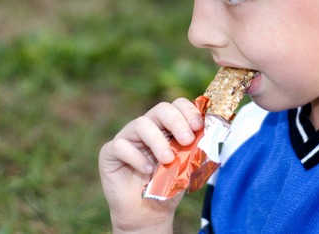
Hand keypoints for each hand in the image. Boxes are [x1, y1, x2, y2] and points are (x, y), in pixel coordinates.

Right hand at [99, 98, 203, 232]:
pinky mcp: (110, 152)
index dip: (188, 111)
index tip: (198, 126)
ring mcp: (127, 137)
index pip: (177, 105)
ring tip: (168, 160)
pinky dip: (136, 157)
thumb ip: (194, 149)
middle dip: (176, 122)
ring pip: (141, 124)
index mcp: (167, 126)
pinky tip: (147, 170)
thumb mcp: (186, 167)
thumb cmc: (168, 187)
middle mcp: (147, 127)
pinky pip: (121, 145)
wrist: (148, 213)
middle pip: (161, 109)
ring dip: (158, 141)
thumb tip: (208, 134)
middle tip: (187, 140)